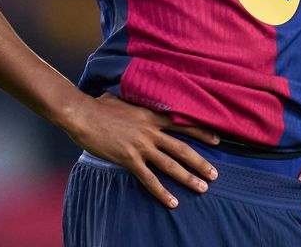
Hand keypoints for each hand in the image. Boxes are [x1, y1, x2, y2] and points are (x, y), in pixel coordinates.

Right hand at [61, 92, 220, 208]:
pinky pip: (149, 179)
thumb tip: (140, 99)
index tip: (217, 140)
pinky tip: (172, 202)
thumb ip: (138, 103)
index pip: (183, 124)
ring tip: (203, 188)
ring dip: (188, 178)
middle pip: (182, 148)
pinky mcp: (129, 159)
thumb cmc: (100, 105)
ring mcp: (141, 146)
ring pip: (171, 165)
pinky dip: (162, 192)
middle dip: (201, 162)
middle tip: (215, 174)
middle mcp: (151, 131)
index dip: (202, 132)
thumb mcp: (125, 98)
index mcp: (151, 115)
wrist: (83, 114)